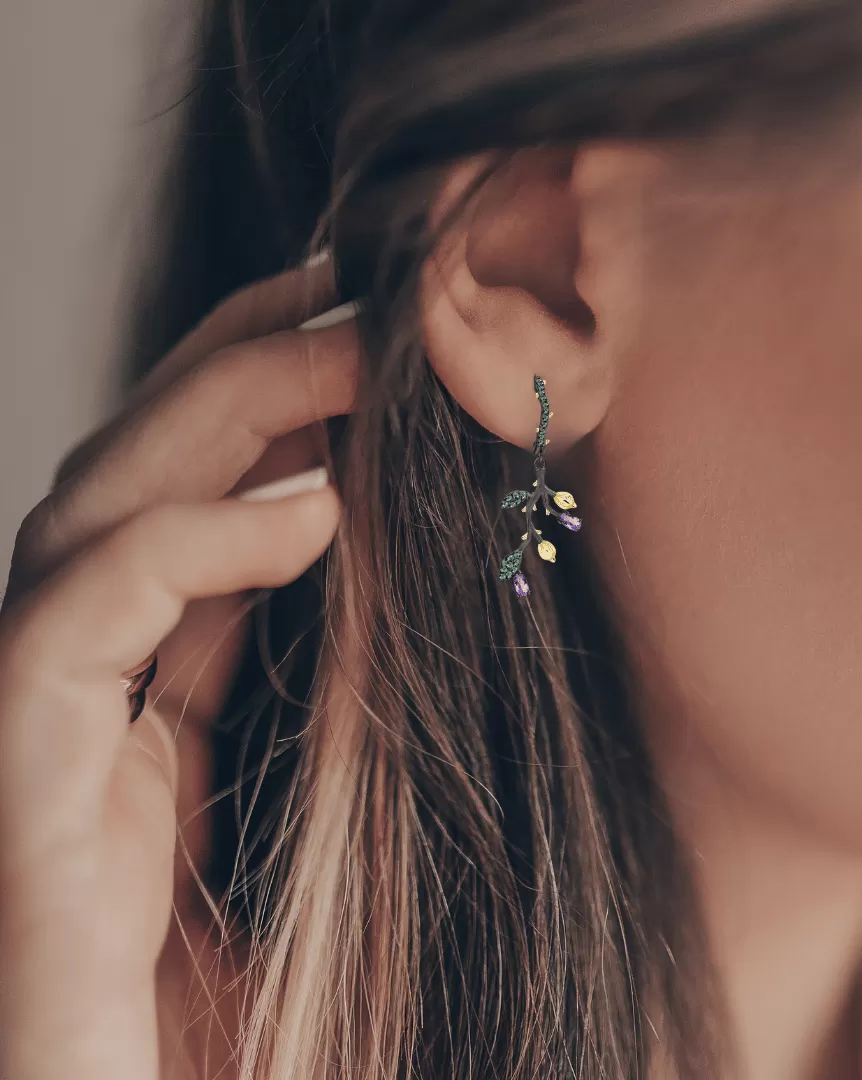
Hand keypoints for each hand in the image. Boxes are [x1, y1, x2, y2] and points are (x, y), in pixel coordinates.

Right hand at [0, 264, 360, 1079]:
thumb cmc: (260, 1013)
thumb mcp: (304, 810)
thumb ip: (300, 688)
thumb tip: (354, 553)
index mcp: (145, 705)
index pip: (183, 516)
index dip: (252, 412)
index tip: (348, 333)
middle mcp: (78, 699)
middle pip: (132, 487)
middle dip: (236, 372)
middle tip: (349, 294)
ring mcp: (37, 735)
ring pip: (93, 519)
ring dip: (218, 418)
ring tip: (347, 356)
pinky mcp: (22, 790)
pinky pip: (77, 623)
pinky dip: (188, 545)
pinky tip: (309, 512)